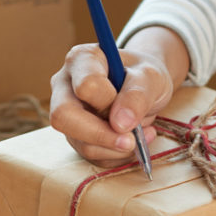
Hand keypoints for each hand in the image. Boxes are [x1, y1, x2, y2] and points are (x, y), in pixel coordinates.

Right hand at [49, 32, 180, 167]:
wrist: (145, 87)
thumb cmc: (144, 75)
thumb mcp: (151, 77)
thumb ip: (137, 95)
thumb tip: (120, 125)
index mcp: (81, 60)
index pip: (85, 86)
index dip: (109, 102)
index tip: (131, 106)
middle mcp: (65, 85)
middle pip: (63, 116)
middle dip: (100, 135)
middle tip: (131, 141)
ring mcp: (67, 113)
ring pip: (79, 142)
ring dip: (114, 148)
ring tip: (140, 135)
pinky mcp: (75, 135)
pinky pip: (91, 155)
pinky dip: (115, 155)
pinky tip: (131, 141)